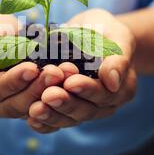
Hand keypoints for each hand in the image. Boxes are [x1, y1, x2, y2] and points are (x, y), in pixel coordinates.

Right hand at [0, 9, 64, 117]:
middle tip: (55, 73)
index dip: (13, 80)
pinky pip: (38, 108)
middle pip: (11, 104)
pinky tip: (67, 85)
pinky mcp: (23, 108)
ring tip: (64, 77)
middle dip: (35, 89)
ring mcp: (4, 108)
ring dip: (47, 95)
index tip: (33, 68)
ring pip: (27, 109)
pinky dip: (52, 98)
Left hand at [27, 8, 136, 132]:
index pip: (105, 93)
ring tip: (34, 109)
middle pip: (86, 110)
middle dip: (66, 103)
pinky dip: (44, 124)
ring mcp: (85, 111)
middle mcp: (105, 105)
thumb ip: (118, 58)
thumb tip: (112, 82)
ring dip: (51, 115)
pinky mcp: (66, 113)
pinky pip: (55, 123)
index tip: (70, 82)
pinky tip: (31, 120)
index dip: (87, 89)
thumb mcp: (117, 36)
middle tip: (48, 95)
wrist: (89, 33)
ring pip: (69, 119)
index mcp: (122, 89)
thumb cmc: (105, 31)